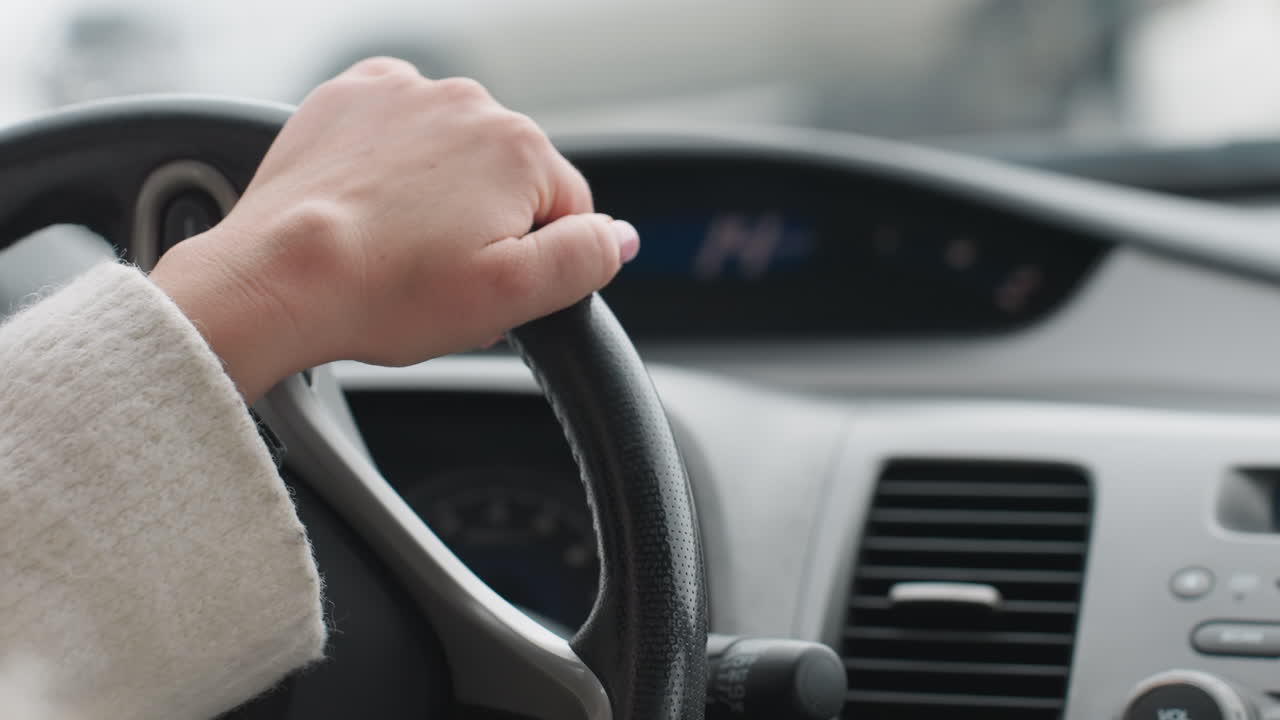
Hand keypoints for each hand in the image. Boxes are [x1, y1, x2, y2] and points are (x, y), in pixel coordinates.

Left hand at [150, 58, 637, 400]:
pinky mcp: (350, 98)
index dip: (533, 260)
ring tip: (397, 245)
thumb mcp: (512, 296)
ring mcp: (404, 94)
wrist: (278, 276)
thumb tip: (622, 235)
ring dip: (440, 194)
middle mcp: (468, 102)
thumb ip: (587, 258)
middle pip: (510, 178)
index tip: (486, 285)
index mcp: (519, 148)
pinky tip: (373, 208)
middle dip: (486, 225)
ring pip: (454, 153)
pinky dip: (394, 164)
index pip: (566, 210)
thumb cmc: (386, 291)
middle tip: (437, 273)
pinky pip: (399, 131)